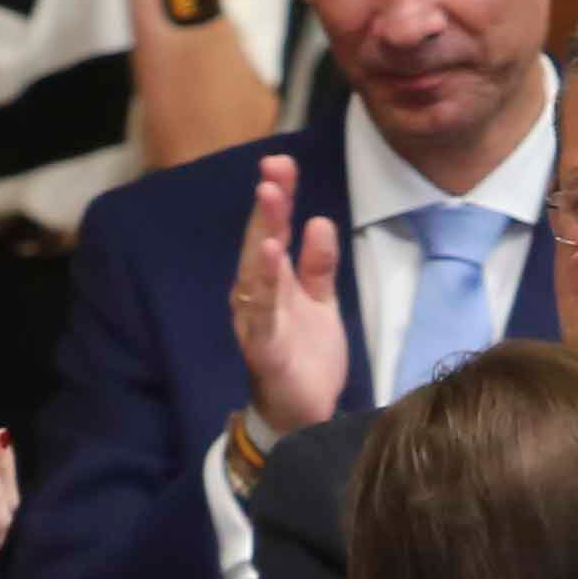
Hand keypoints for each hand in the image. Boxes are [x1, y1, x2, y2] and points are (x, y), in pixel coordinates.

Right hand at [230, 151, 349, 437]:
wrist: (305, 415)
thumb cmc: (306, 356)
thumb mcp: (321, 302)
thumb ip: (318, 265)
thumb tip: (320, 222)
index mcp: (272, 282)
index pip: (272, 231)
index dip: (278, 198)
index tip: (283, 162)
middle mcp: (256, 296)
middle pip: (259, 244)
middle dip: (267, 208)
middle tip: (273, 171)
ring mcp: (257, 322)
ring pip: (256, 274)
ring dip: (263, 237)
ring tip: (271, 204)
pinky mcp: (265, 350)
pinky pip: (263, 314)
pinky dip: (265, 287)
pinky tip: (270, 258)